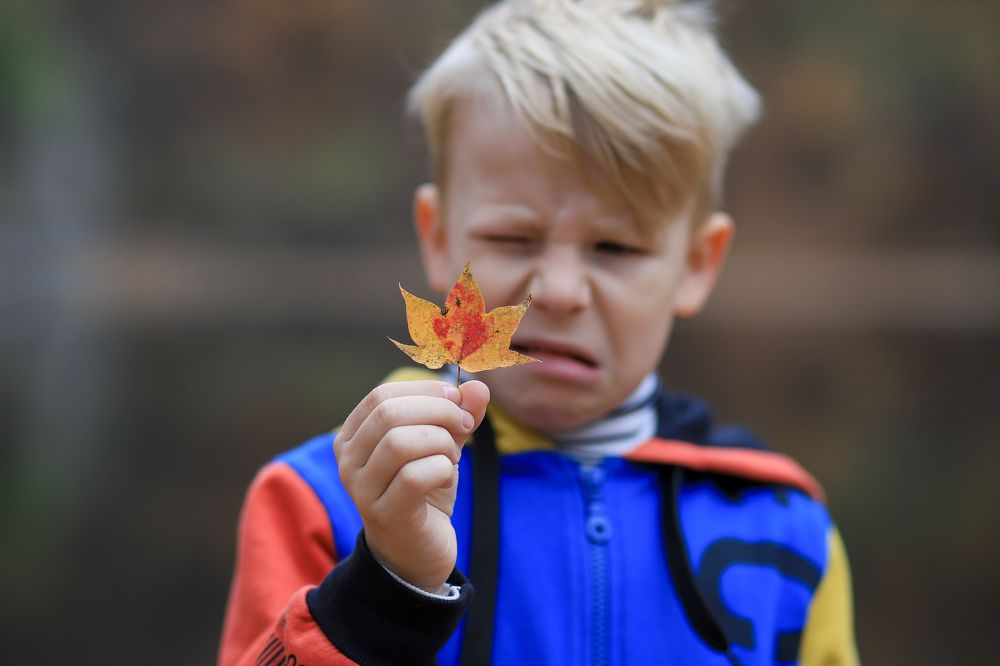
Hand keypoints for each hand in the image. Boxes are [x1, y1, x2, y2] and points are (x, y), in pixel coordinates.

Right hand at [335, 380, 489, 591]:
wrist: (417, 553)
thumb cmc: (423, 492)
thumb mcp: (441, 445)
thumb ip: (458, 414)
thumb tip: (478, 386)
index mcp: (353, 436)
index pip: (383, 395)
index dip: (426, 391)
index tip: (458, 402)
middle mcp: (348, 461)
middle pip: (389, 414)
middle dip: (439, 412)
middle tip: (463, 427)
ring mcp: (362, 490)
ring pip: (400, 442)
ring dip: (440, 442)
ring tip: (452, 456)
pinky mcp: (385, 514)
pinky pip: (414, 476)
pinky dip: (442, 468)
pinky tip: (447, 475)